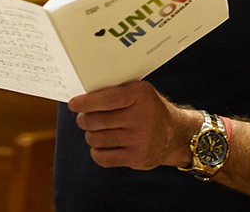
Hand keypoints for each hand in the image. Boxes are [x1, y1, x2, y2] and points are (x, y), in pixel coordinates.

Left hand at [68, 80, 202, 169]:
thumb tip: (84, 95)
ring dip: (91, 135)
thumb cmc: (150, 109)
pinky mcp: (136, 158)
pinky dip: (97, 152)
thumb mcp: (140, 92)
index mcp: (140, 96)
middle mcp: (140, 117)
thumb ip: (117, 91)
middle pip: (96, 121)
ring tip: (96, 131)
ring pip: (96, 139)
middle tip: (84, 118)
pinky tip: (102, 145)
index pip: (107, 99)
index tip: (74, 104)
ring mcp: (138, 140)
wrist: (175, 134)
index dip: (86, 102)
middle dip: (84, 119)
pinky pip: (103, 157)